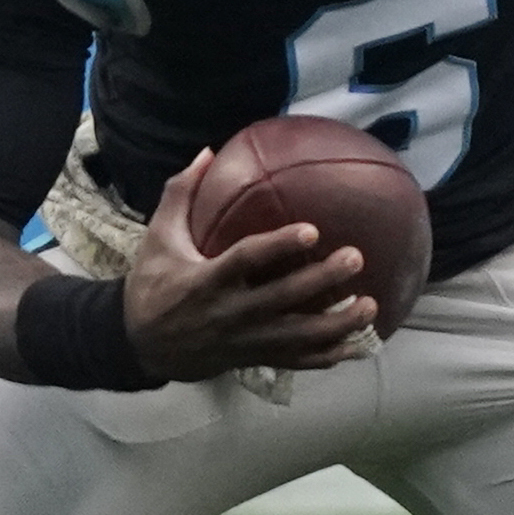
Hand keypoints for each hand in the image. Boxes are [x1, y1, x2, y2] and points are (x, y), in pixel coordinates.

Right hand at [120, 151, 378, 382]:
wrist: (141, 346)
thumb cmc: (153, 284)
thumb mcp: (158, 238)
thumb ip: (181, 194)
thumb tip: (208, 152)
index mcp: (206, 280)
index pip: (247, 261)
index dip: (280, 246)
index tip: (313, 230)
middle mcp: (229, 313)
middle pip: (283, 298)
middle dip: (322, 280)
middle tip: (356, 257)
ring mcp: (245, 340)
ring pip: (297, 337)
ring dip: (337, 324)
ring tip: (371, 305)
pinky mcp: (252, 359)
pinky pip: (295, 362)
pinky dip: (327, 356)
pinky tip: (359, 344)